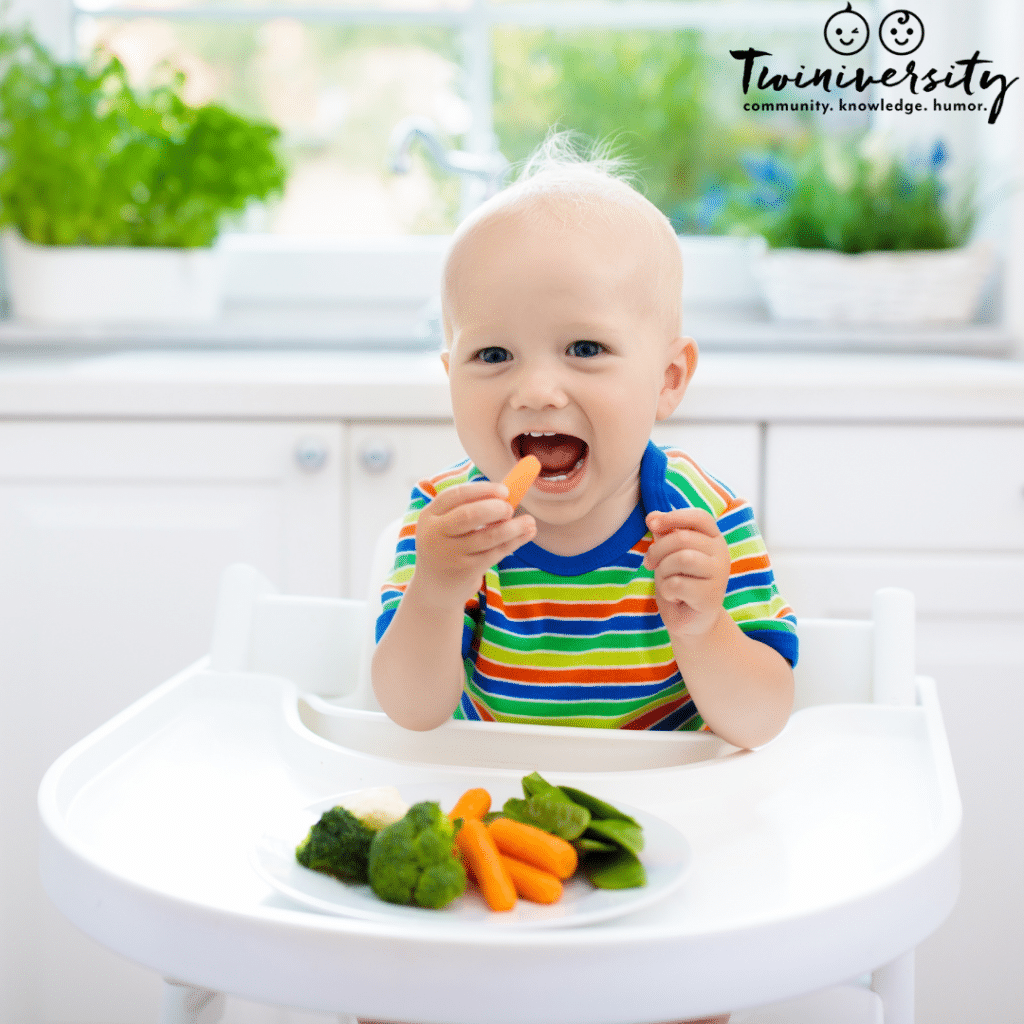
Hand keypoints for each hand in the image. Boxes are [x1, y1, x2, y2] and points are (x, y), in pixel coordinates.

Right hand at [409, 481, 535, 608]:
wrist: (434, 589)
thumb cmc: (446, 547)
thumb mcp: (444, 526)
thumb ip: (467, 508)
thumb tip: (506, 495)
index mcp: (429, 515)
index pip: (456, 495)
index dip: (483, 489)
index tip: (504, 490)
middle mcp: (435, 534)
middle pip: (469, 515)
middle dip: (495, 508)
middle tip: (510, 509)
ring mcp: (450, 555)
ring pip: (488, 537)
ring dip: (513, 527)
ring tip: (529, 521)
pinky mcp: (466, 571)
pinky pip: (496, 553)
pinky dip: (514, 542)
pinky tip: (526, 534)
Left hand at [643, 508, 729, 638]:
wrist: (689, 620)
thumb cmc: (679, 583)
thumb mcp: (669, 554)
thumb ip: (664, 534)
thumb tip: (652, 517)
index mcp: (714, 539)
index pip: (699, 517)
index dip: (673, 516)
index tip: (651, 524)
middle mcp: (721, 554)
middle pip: (683, 538)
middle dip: (658, 550)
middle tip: (650, 564)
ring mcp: (720, 575)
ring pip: (682, 558)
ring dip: (664, 570)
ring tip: (667, 581)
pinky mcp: (711, 596)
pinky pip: (677, 583)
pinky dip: (667, 590)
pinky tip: (674, 597)